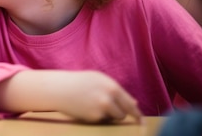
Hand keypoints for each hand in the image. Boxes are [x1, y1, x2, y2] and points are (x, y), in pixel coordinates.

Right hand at [0, 69, 142, 123]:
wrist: (59, 88)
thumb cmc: (80, 81)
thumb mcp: (99, 80)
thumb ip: (117, 90)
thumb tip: (135, 103)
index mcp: (112, 86)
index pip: (130, 103)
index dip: (137, 114)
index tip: (142, 122)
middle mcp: (108, 98)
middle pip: (124, 113)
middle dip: (120, 113)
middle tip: (112, 109)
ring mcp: (101, 109)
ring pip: (113, 117)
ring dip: (109, 114)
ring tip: (94, 104)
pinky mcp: (93, 118)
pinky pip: (101, 120)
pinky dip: (97, 116)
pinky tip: (86, 108)